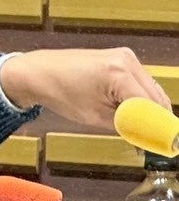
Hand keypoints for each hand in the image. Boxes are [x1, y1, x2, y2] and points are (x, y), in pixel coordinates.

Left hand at [0, 48, 168, 126]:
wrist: (37, 73)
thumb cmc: (58, 91)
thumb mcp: (95, 117)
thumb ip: (125, 125)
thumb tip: (147, 135)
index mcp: (119, 73)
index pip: (151, 105)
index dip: (158, 127)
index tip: (163, 144)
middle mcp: (126, 60)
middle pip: (156, 96)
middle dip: (155, 119)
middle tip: (151, 139)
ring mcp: (124, 56)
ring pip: (150, 89)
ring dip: (147, 108)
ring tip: (136, 125)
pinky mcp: (120, 57)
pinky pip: (140, 81)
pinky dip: (138, 96)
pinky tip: (129, 110)